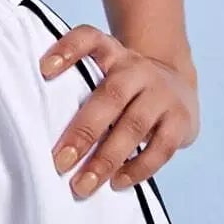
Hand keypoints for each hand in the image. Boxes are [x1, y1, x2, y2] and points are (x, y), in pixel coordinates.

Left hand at [39, 25, 198, 199]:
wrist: (178, 83)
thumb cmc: (124, 88)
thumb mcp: (104, 74)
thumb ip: (79, 90)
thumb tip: (41, 133)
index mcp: (112, 53)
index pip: (89, 39)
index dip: (67, 50)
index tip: (44, 69)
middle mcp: (137, 69)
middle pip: (108, 96)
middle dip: (83, 132)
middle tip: (60, 162)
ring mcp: (162, 94)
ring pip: (133, 125)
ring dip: (106, 159)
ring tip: (83, 184)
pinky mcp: (181, 120)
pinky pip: (160, 148)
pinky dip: (137, 168)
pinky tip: (117, 182)